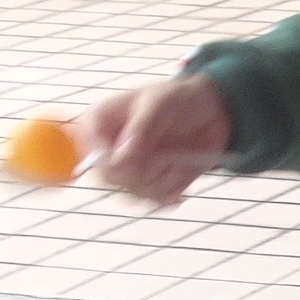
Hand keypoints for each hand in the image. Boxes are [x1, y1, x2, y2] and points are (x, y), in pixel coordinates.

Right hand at [67, 74, 233, 205]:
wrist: (209, 111)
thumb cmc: (178, 98)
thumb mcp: (160, 104)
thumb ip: (141, 130)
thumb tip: (121, 160)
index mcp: (99, 124)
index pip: (91, 154)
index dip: (113, 162)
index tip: (144, 156)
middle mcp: (107, 150)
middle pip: (111, 180)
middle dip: (143, 173)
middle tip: (167, 159)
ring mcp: (127, 170)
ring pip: (133, 194)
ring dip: (162, 182)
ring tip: (178, 160)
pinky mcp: (147, 185)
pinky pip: (153, 201)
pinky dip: (172, 190)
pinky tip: (182, 172)